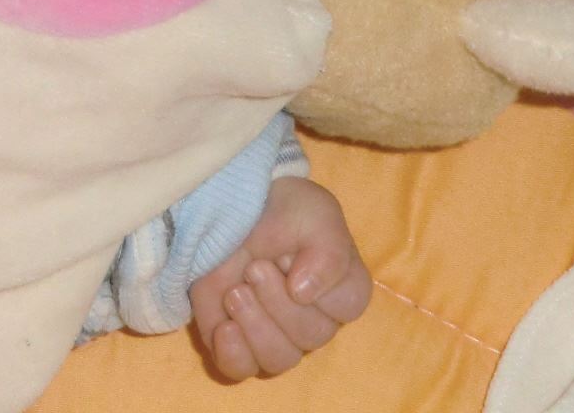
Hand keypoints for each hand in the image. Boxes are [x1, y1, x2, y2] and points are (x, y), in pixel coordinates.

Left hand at [187, 175, 371, 379]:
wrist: (228, 204)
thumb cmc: (281, 209)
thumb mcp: (314, 212)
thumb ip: (326, 250)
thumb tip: (305, 292)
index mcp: (341, 286)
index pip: (348, 304)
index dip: (321, 284)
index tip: (290, 256)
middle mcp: (313, 318)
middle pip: (311, 335)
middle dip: (278, 300)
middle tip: (255, 267)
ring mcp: (275, 333)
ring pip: (279, 359)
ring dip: (256, 326)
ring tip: (236, 292)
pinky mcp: (236, 340)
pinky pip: (240, 369)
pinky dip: (233, 353)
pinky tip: (225, 327)